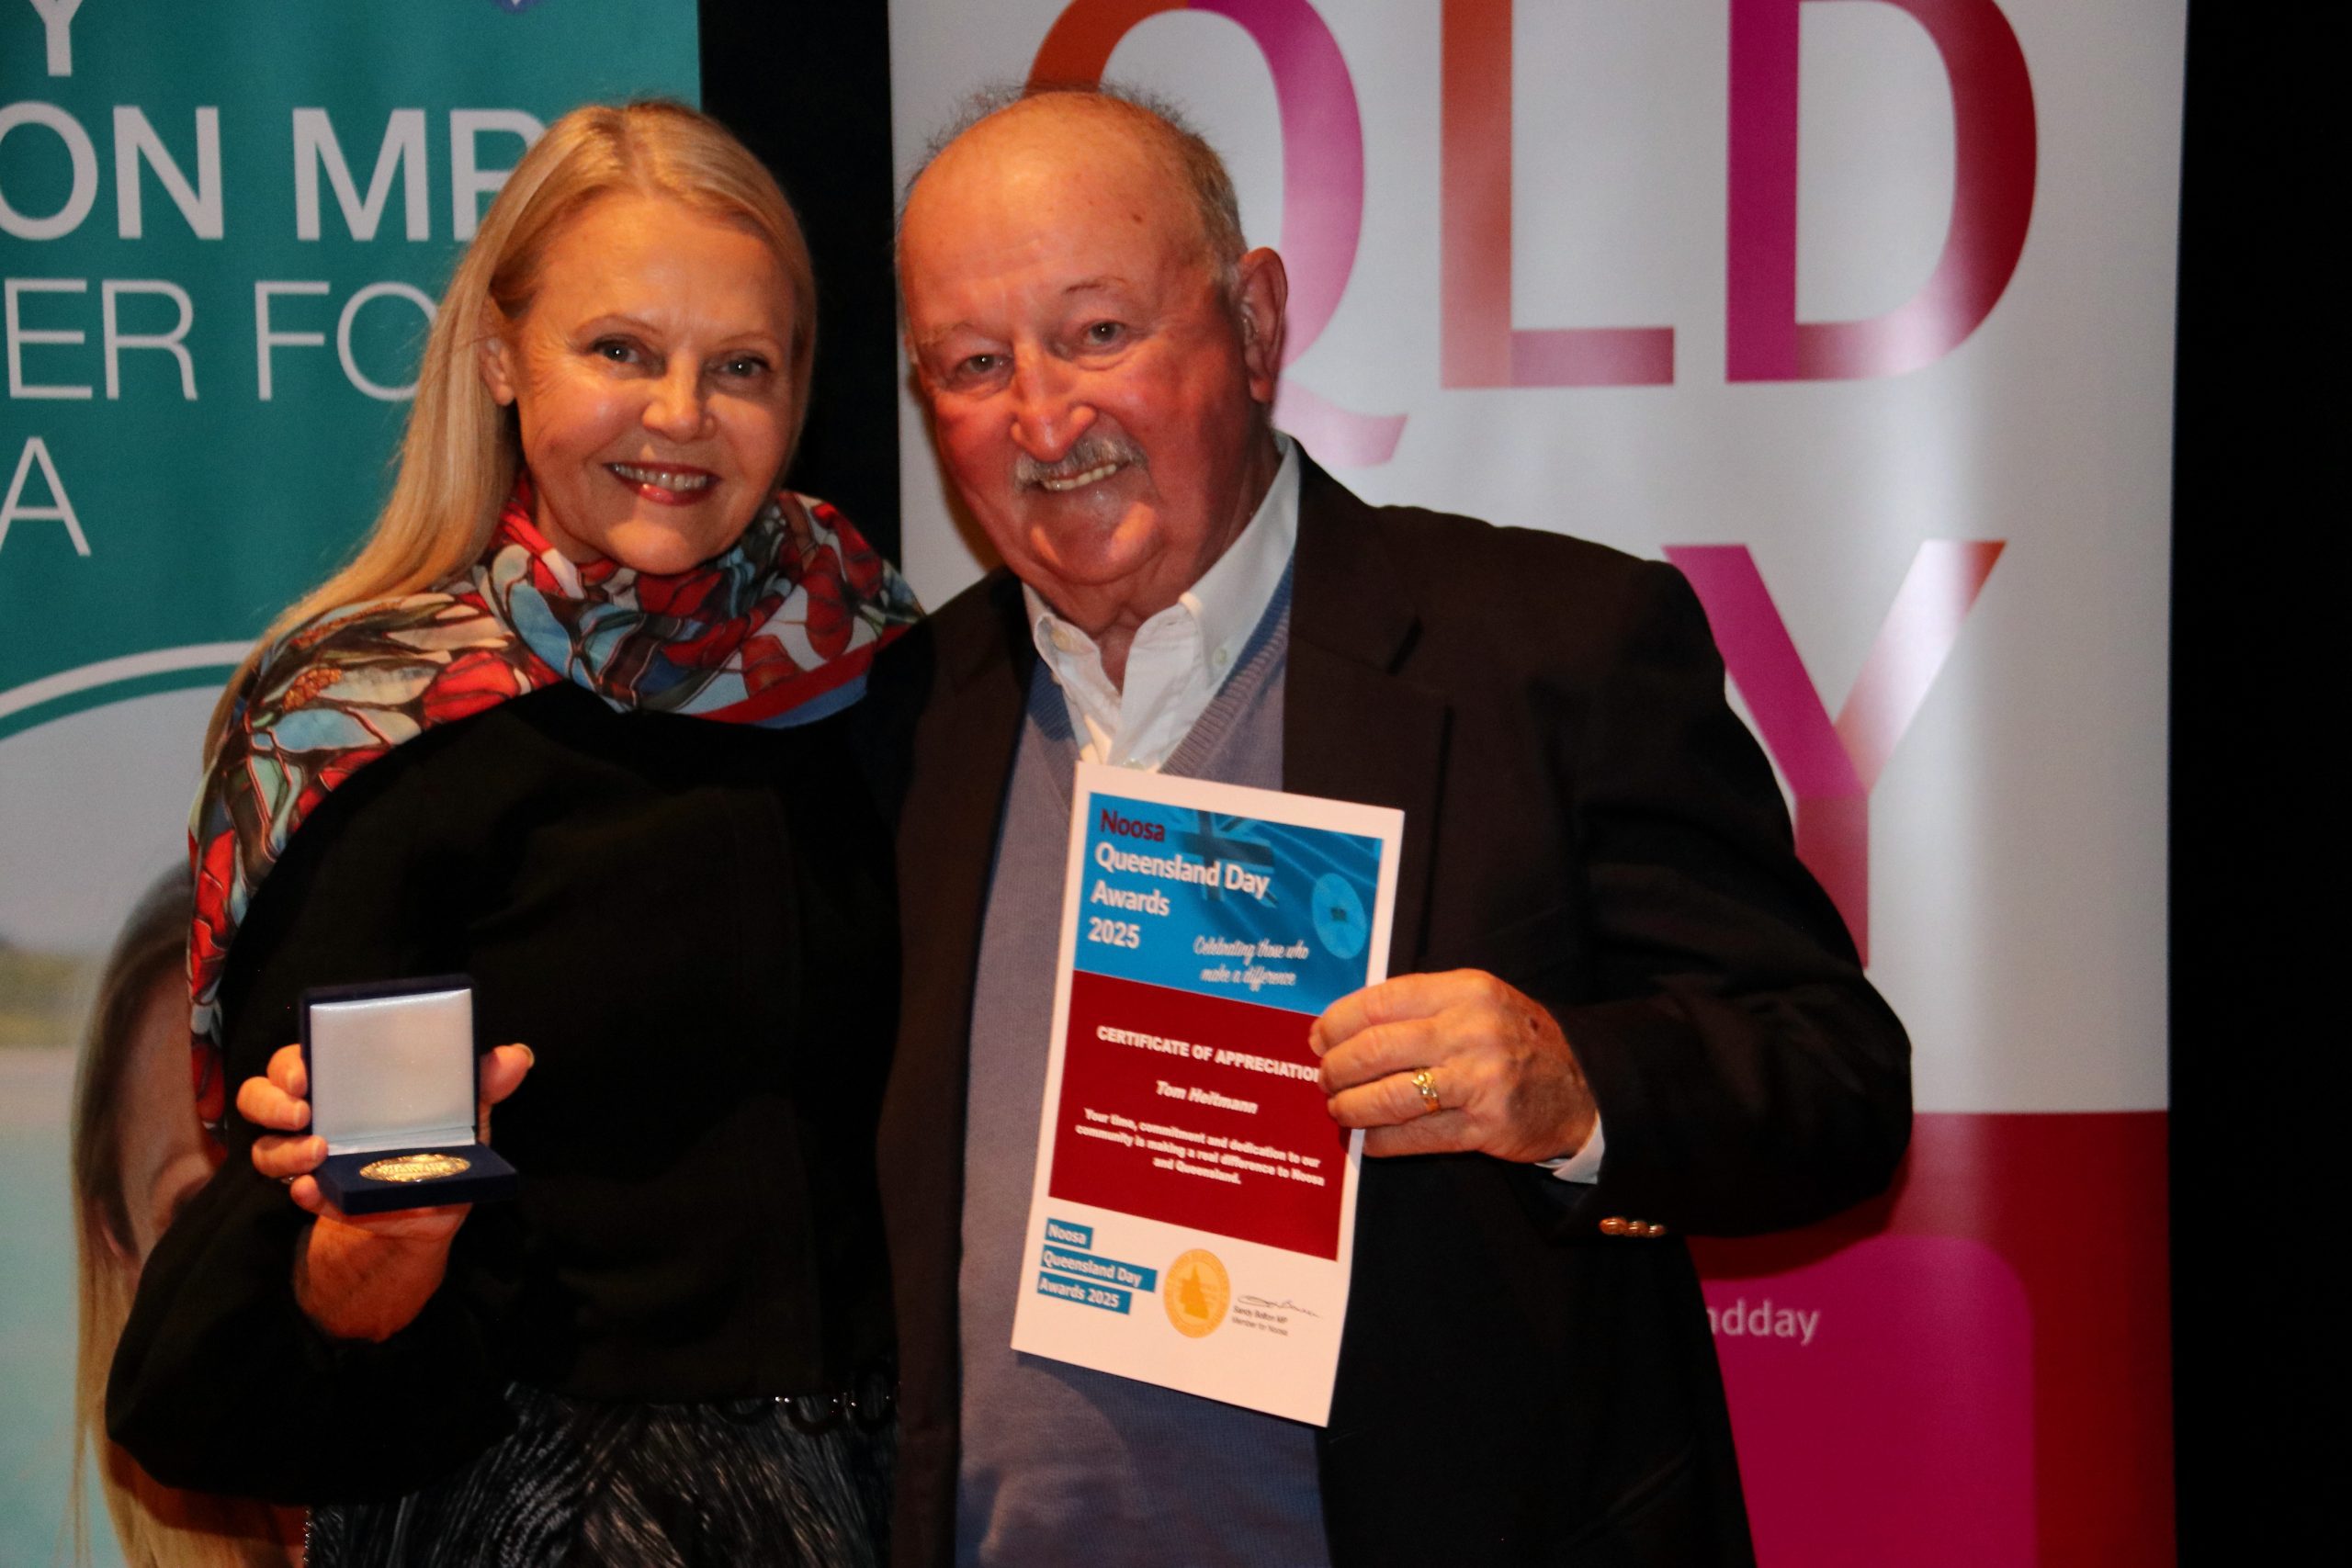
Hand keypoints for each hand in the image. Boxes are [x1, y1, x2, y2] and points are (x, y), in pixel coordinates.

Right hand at [240, 1041, 532, 1340]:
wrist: (430, 1212)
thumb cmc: (441, 1145)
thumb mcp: (464, 1114)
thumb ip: (483, 1085)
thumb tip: (516, 1057)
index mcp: (344, 1081)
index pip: (298, 1058)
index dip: (291, 1062)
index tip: (307, 1071)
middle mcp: (314, 1114)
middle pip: (260, 1095)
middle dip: (272, 1101)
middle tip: (303, 1109)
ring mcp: (306, 1156)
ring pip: (263, 1147)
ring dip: (283, 1151)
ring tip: (317, 1154)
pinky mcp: (316, 1196)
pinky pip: (294, 1193)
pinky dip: (305, 1194)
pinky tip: (314, 1193)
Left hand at [1311, 971, 1596, 1161]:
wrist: (1582, 1086)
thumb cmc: (1513, 1040)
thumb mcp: (1476, 1002)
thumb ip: (1419, 1007)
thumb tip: (1343, 1027)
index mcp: (1463, 991)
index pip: (1380, 1002)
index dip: (1337, 1023)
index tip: (1318, 1038)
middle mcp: (1469, 1030)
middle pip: (1374, 1049)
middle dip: (1336, 1069)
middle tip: (1325, 1080)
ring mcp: (1478, 1080)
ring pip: (1388, 1097)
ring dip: (1350, 1108)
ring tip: (1340, 1110)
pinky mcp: (1485, 1126)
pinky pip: (1414, 1136)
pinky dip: (1380, 1140)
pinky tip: (1370, 1139)